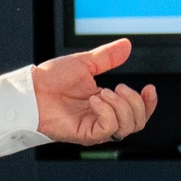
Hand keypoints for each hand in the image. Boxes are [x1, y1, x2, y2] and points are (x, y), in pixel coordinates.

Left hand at [31, 38, 158, 144]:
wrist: (30, 90)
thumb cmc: (50, 80)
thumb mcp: (84, 63)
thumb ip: (107, 57)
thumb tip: (127, 45)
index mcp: (106, 104)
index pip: (137, 112)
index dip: (149, 103)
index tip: (149, 88)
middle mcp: (103, 118)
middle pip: (138, 122)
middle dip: (135, 103)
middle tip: (117, 87)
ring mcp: (95, 128)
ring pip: (127, 128)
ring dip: (121, 106)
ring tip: (103, 92)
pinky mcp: (86, 134)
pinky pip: (109, 129)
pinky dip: (107, 112)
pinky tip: (94, 100)